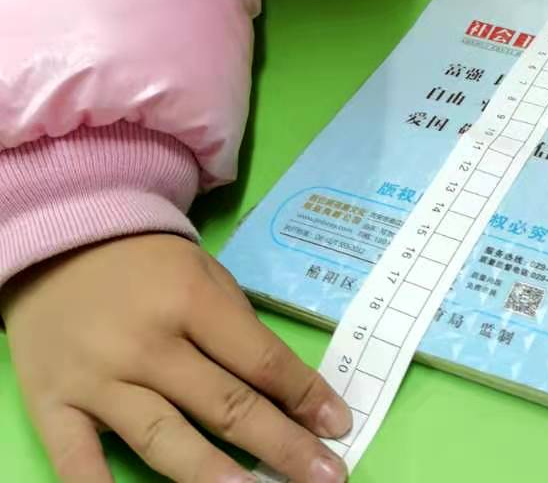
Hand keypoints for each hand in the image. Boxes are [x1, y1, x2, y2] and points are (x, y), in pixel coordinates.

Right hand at [2, 234, 351, 482]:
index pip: (261, 360)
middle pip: (225, 405)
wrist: (63, 243)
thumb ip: (237, 327)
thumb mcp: (205, 273)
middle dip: (282, 445)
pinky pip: (77, 462)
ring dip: (215, 475)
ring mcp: (99, 380)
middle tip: (328, 475)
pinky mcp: (54, 405)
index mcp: (192, 301)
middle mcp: (149, 344)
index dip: (305, 395)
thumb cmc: (149, 264)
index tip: (339, 426)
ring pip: (165, 439)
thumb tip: (285, 388)